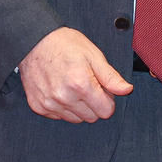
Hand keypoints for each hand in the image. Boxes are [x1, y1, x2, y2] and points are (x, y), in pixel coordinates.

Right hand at [17, 27, 132, 122]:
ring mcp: (49, 104)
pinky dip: (64, 107)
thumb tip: (127, 90)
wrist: (34, 41)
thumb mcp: (94, 55)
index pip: (105, 111)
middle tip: (89, 86)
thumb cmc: (66, 45)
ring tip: (74, 87)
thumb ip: (111, 77)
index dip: (108, 100)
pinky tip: (61, 90)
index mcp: (81, 84)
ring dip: (79, 107)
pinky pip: (60, 116)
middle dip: (95, 104)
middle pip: (91, 117)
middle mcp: (64, 97)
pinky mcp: (38, 106)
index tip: (103, 89)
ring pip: (75, 119)